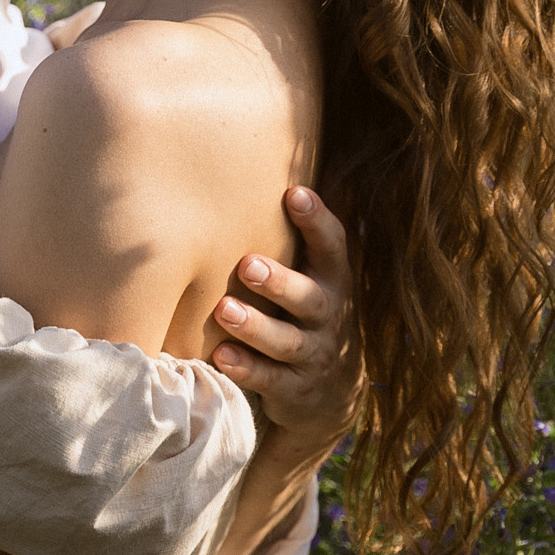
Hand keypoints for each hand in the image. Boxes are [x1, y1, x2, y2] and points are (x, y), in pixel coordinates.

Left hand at [211, 185, 360, 473]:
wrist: (330, 394)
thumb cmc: (307, 313)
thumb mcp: (315, 275)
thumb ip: (303, 234)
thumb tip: (287, 160)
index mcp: (333, 281)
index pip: (333, 247)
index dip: (317, 221)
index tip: (294, 194)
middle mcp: (329, 317)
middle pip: (309, 298)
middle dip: (279, 282)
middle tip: (247, 264)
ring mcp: (313, 357)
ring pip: (286, 343)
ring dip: (256, 327)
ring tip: (224, 310)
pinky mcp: (295, 391)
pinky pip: (271, 382)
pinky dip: (247, 369)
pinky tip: (221, 357)